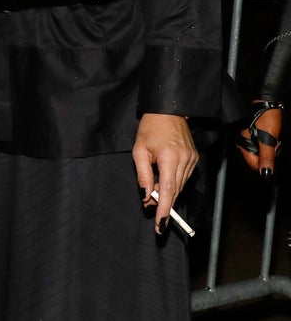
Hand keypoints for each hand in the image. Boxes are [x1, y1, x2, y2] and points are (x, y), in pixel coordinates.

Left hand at [133, 113, 197, 234]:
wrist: (168, 110)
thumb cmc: (150, 128)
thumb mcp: (139, 150)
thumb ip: (143, 175)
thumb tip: (146, 197)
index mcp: (169, 157)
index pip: (168, 190)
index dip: (164, 209)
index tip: (160, 225)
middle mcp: (185, 160)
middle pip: (175, 191)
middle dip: (163, 203)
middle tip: (153, 211)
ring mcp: (192, 160)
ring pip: (180, 186)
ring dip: (168, 193)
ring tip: (154, 189)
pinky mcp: (195, 159)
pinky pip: (184, 177)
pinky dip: (174, 183)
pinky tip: (164, 179)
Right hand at [236, 101, 281, 178]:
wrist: (268, 103)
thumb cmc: (266, 117)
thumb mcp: (269, 140)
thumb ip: (266, 157)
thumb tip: (265, 173)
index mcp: (243, 144)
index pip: (254, 164)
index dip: (265, 162)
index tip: (271, 152)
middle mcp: (243, 142)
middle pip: (257, 159)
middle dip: (267, 155)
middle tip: (272, 143)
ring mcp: (247, 138)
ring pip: (260, 153)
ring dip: (268, 149)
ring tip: (271, 138)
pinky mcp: (252, 134)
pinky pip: (260, 146)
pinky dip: (267, 144)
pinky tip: (270, 137)